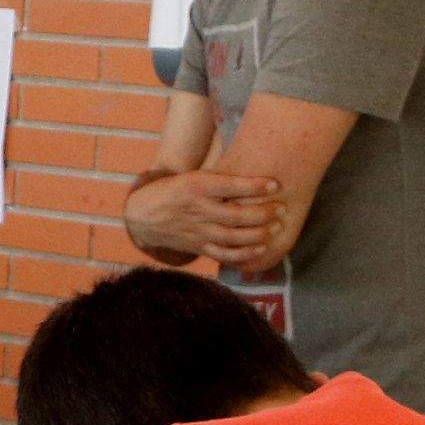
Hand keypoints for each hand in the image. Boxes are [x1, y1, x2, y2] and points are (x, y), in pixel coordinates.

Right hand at [123, 169, 282, 264]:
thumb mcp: (192, 177)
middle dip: (263, 213)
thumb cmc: (175, 191)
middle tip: (281, 209)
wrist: (143, 216)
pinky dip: (244, 254)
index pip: (229, 186)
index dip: (254, 186)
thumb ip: (220, 178)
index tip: (275, 184)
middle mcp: (197, 210)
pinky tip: (261, 248)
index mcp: (196, 187)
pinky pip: (224, 254)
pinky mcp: (198, 247)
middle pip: (236, 215)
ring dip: (258, 234)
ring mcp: (197, 231)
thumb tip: (255, 170)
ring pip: (233, 237)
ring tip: (276, 227)